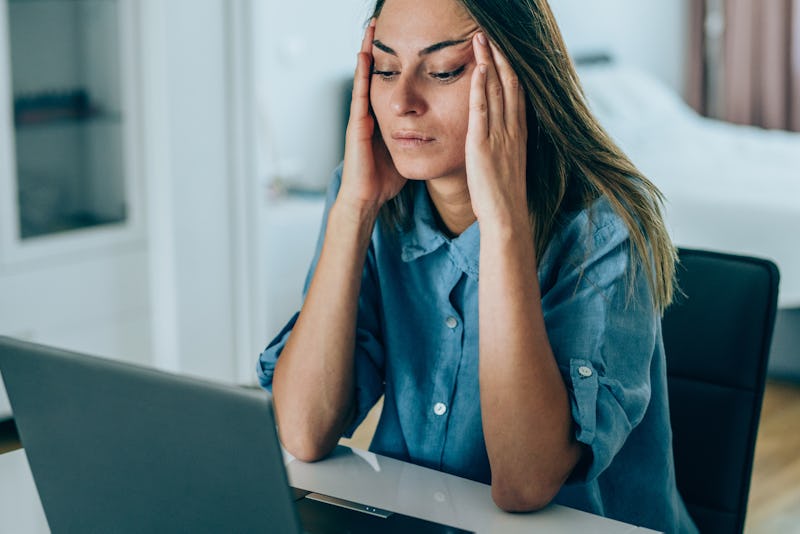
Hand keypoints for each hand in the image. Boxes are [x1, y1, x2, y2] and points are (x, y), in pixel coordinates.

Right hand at [339, 20, 405, 214]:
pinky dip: (362, 72)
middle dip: (380, 50)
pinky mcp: (357, 124)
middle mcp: (372, 113)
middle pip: (378, 74)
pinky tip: (364, 54)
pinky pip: (360, 92)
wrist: (368, 198)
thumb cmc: (385, 179)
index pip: (392, 83)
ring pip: (366, 77)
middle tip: (383, 23)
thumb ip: (419, 136)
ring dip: (367, 52)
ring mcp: (362, 116)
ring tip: (372, 28)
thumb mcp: (407, 150)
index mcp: (384, 118)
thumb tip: (440, 129)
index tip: (406, 41)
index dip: (397, 63)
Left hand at [466, 32, 527, 228]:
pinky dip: (480, 87)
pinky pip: (481, 110)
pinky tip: (478, 69)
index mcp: (517, 133)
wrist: (506, 217)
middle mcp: (512, 129)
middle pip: (508, 84)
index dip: (508, 68)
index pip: (515, 92)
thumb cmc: (504, 196)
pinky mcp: (482, 145)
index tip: (501, 49)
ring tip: (480, 39)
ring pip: (496, 90)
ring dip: (489, 62)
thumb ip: (503, 145)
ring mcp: (499, 135)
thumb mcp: (507, 164)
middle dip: (499, 56)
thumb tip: (498, 137)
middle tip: (488, 34)